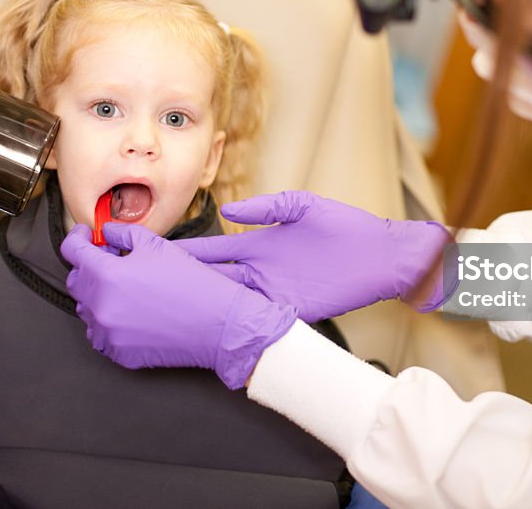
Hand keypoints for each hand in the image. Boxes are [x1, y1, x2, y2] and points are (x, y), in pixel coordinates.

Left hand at [60, 222, 296, 388]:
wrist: (218, 325)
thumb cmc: (193, 284)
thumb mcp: (159, 247)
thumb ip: (125, 234)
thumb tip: (108, 233)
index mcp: (108, 275)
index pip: (73, 251)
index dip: (78, 238)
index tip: (86, 234)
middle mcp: (101, 306)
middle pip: (77, 281)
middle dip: (90, 266)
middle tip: (112, 260)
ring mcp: (107, 333)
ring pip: (87, 309)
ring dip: (100, 294)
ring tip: (128, 288)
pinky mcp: (118, 353)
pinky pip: (101, 333)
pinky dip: (111, 320)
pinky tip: (134, 311)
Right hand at [175, 191, 455, 322]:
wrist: (382, 254)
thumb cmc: (346, 227)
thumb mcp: (303, 206)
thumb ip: (266, 208)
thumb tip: (228, 211)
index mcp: (260, 246)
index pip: (214, 251)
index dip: (186, 253)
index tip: (155, 253)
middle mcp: (261, 272)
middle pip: (214, 279)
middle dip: (184, 283)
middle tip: (150, 286)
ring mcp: (275, 292)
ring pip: (230, 300)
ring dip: (205, 305)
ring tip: (170, 308)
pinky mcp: (293, 308)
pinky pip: (259, 316)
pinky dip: (238, 320)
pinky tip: (214, 324)